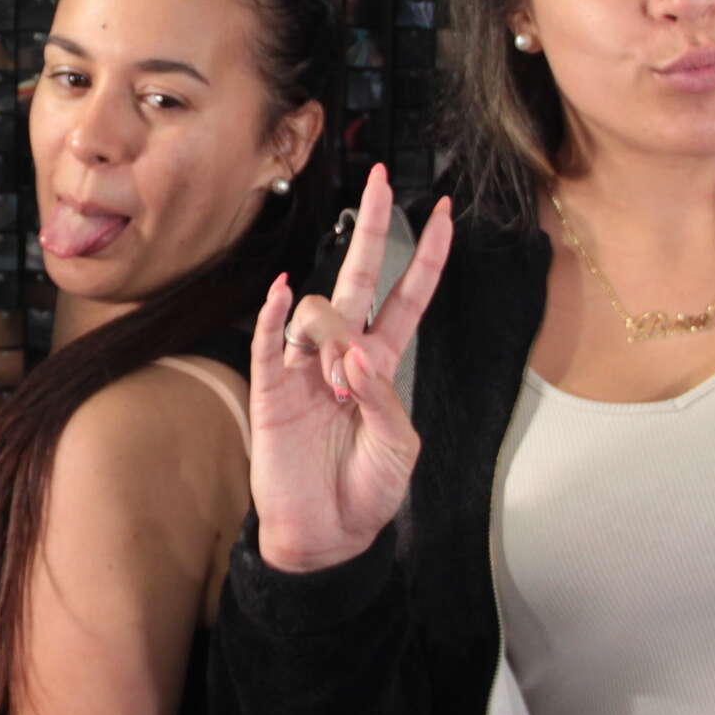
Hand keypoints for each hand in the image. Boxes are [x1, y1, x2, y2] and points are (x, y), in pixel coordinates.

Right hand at [246, 164, 452, 574]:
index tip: (444, 212)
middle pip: (360, 276)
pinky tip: (281, 295)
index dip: (427, 256)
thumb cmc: (367, 492)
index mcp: (384, 364)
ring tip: (337, 390)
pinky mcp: (271, 389)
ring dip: (333, 339)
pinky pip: (270, 341)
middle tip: (380, 179)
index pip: (408, 297)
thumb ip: (382, 395)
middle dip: (373, 227)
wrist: (325, 535)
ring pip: (319, 313)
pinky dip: (274, 316)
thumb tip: (355, 352)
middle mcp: (345, 355)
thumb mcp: (398, 447)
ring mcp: (306, 367)